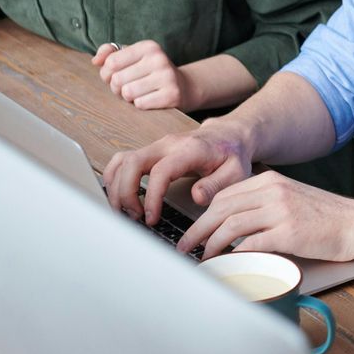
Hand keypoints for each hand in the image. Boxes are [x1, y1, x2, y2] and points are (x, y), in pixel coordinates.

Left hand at [92, 40, 187, 110]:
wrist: (183, 86)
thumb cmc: (150, 71)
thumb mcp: (133, 56)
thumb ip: (109, 53)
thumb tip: (95, 61)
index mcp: (148, 46)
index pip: (111, 62)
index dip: (107, 74)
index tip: (116, 75)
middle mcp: (159, 59)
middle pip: (117, 80)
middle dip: (117, 88)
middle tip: (127, 87)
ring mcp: (167, 77)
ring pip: (127, 93)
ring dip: (128, 98)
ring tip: (138, 93)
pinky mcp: (172, 95)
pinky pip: (140, 104)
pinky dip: (141, 105)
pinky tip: (149, 99)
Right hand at [102, 122, 252, 227]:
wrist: (229, 135)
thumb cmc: (232, 155)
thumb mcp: (236, 171)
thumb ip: (217, 184)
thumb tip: (196, 196)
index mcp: (189, 150)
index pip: (160, 172)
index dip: (152, 197)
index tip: (151, 218)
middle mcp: (168, 145)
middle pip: (132, 163)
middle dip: (125, 193)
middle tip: (134, 217)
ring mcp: (156, 147)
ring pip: (122, 161)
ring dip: (117, 187)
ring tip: (126, 211)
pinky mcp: (150, 152)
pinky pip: (123, 161)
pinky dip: (116, 179)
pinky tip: (123, 198)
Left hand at [176, 171, 353, 261]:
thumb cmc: (328, 218)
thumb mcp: (293, 200)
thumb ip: (265, 206)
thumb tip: (234, 226)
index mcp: (271, 181)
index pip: (225, 195)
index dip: (204, 215)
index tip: (194, 231)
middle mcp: (273, 191)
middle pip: (220, 208)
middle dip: (197, 230)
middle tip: (184, 247)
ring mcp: (281, 211)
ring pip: (230, 225)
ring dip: (209, 244)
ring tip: (200, 259)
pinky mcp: (289, 232)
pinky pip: (250, 244)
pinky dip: (232, 256)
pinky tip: (226, 264)